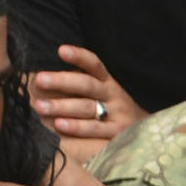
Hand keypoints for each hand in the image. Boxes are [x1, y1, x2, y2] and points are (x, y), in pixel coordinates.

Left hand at [29, 49, 146, 166]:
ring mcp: (117, 115)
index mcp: (108, 82)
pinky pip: (94, 129)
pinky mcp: (117, 134)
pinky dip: (76, 127)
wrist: (146, 135)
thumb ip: (83, 84)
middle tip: (39, 79)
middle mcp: (114, 95)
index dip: (79, 57)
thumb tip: (47, 74)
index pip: (94, 65)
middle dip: (61, 81)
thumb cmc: (113, 111)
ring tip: (39, 106)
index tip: (61, 50)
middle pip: (87, 85)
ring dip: (61, 106)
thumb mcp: (104, 93)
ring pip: (87, 107)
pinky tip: (59, 124)